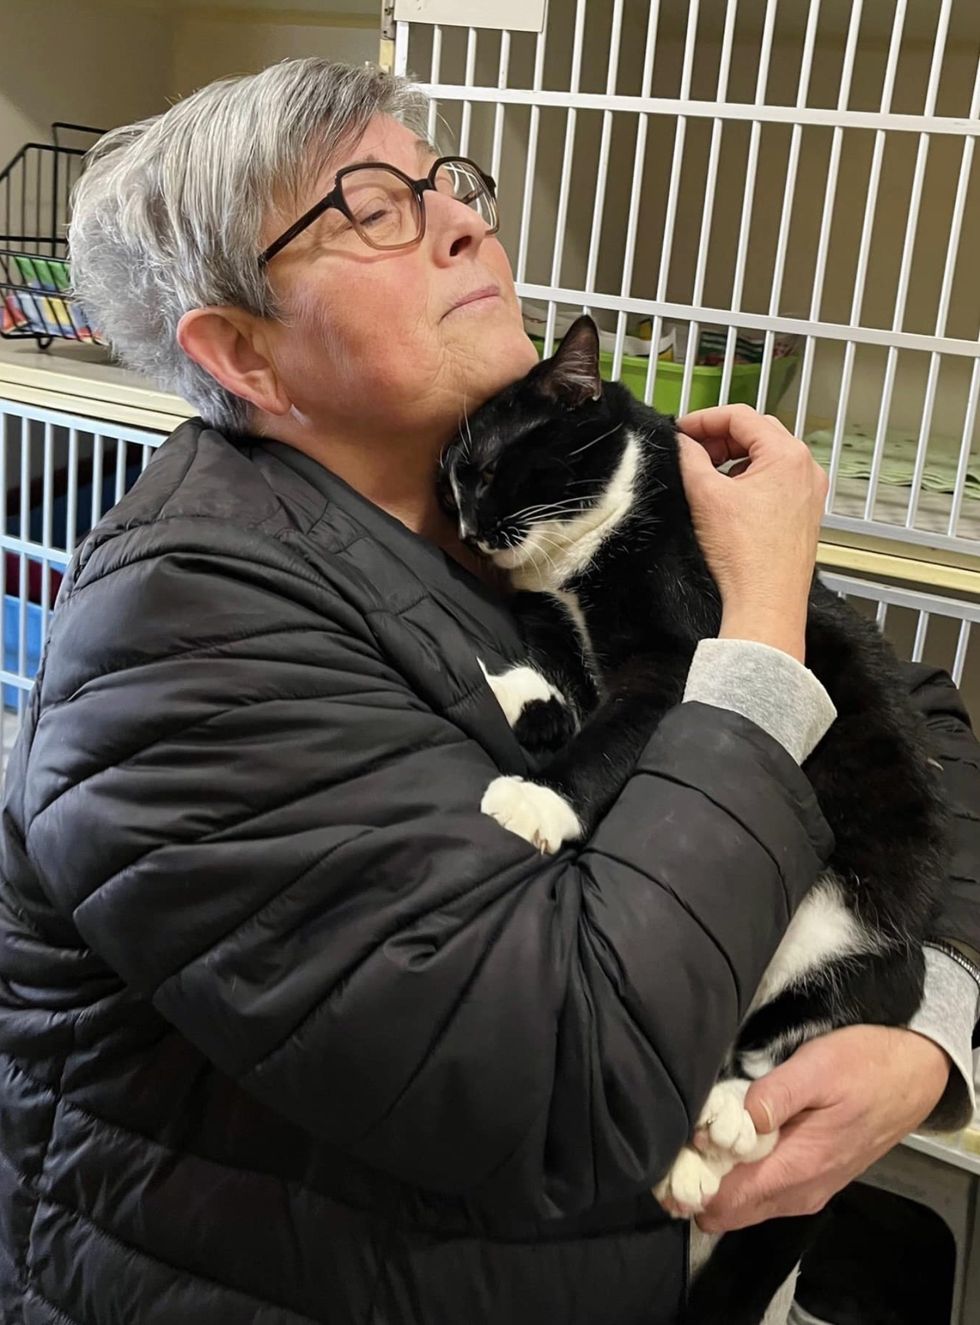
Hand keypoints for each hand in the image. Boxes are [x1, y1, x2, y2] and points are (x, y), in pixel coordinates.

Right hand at [677, 405, 827, 660]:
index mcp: (788, 455)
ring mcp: (810, 492)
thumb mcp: (705, 496)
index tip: (679, 432)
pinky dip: (749, 479)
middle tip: (690, 452)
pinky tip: (727, 499)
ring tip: (705, 476)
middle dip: (719, 438)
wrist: (766, 603)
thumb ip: (688, 457)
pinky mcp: (805, 514)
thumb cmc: (743, 554)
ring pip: (766, 458)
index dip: (704, 419)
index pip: (741, 416)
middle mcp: (807, 468)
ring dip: (733, 459)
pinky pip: (775, 481)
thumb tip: (680, 441)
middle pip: (757, 433)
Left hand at [696, 1025, 950, 1232]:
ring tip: (695, 1141)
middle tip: (674, 1147)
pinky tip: (727, 1145)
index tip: (668, 1157)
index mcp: (798, 1167)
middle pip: (731, 1212)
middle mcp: (800, 1191)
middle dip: (698, 1187)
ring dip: (718, 1183)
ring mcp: (808, 1189)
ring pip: (747, 1205)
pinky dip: (740, 1178)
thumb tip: (733, 1119)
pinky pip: (765, 1193)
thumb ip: (774, 1096)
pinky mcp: (813, 1179)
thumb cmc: (865, 1066)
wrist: (913, 1075)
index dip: (693, 1185)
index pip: (729, 1202)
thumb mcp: (818, 1067)